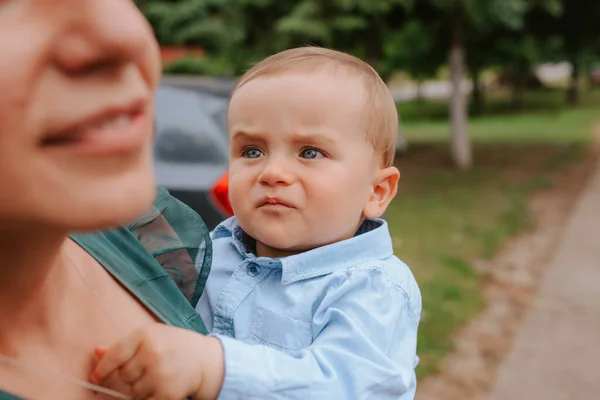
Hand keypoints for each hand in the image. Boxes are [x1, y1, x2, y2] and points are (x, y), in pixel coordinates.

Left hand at [90, 323, 224, 399]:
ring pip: (133, 392)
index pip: (115, 355)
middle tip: (149, 370)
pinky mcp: (168, 393)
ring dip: (142, 389)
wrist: (206, 360)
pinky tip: (162, 388)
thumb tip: (96, 352)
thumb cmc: (175, 346)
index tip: (96, 377)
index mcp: (145, 335)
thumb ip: (124, 346)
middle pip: (124, 376)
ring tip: (159, 378)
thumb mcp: (152, 337)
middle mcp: (151, 352)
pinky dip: (151, 399)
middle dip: (132, 377)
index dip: (103, 368)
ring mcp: (160, 374)